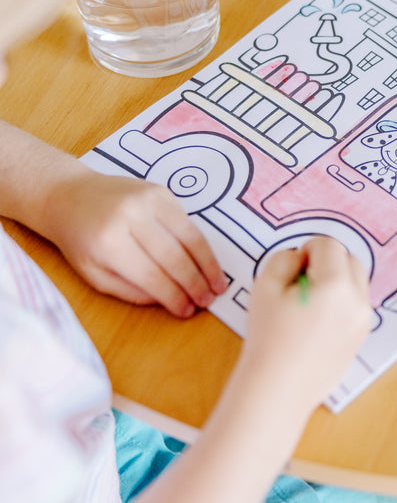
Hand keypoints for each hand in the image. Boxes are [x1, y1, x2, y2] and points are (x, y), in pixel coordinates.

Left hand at [45, 170, 226, 316]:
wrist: (71, 196)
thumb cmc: (81, 240)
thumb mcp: (94, 275)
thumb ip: (130, 290)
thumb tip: (168, 300)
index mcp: (109, 242)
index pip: (151, 275)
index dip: (173, 296)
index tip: (188, 311)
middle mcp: (132, 217)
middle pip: (174, 256)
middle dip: (195, 283)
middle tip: (208, 300)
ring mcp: (150, 200)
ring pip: (189, 237)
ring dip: (208, 264)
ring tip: (218, 284)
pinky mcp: (163, 191)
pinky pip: (189, 222)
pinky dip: (202, 245)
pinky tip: (208, 262)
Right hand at [240, 236, 370, 414]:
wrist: (277, 391)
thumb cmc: (267, 338)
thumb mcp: (264, 286)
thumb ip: (285, 259)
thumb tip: (302, 258)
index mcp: (336, 285)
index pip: (330, 245)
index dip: (307, 250)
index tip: (293, 272)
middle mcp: (358, 301)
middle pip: (351, 260)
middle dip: (328, 263)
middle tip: (301, 284)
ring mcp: (363, 322)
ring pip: (357, 283)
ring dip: (337, 282)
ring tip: (309, 304)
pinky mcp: (361, 338)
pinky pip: (356, 306)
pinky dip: (341, 303)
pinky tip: (317, 323)